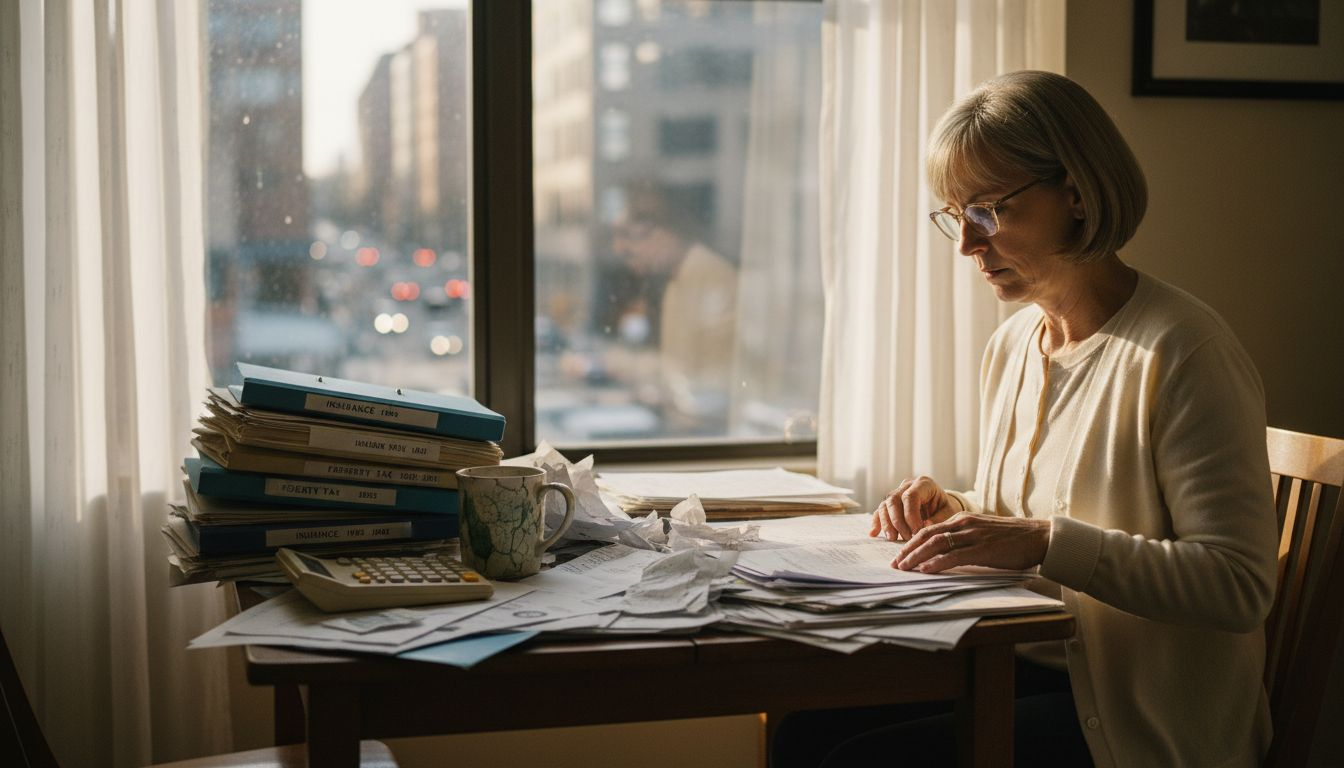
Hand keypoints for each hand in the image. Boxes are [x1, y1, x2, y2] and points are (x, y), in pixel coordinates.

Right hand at [869, 476, 959, 541]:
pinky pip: (879, 511)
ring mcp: (897, 493)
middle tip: (906, 538)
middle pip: (893, 500)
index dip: (911, 516)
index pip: (910, 496)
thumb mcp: (950, 513)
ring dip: (887, 523)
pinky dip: (876, 522)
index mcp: (924, 483)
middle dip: (898, 521)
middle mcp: (907, 485)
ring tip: (893, 538)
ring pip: (884, 505)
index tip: (916, 532)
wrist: (942, 506)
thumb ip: (939, 519)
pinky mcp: (890, 504)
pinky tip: (874, 534)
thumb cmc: (946, 509)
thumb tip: (924, 527)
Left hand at [894, 514, 1050, 572]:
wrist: (1038, 536)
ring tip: (904, 567)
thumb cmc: (1012, 538)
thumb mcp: (982, 533)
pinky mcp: (982, 549)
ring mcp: (972, 535)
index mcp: (962, 519)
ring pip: (936, 544)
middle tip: (895, 563)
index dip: (912, 542)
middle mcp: (964, 524)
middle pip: (926, 535)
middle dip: (908, 550)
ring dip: (916, 556)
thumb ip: (964, 539)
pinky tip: (926, 570)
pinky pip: (954, 555)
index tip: (900, 554)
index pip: (929, 529)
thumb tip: (946, 554)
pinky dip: (937, 563)